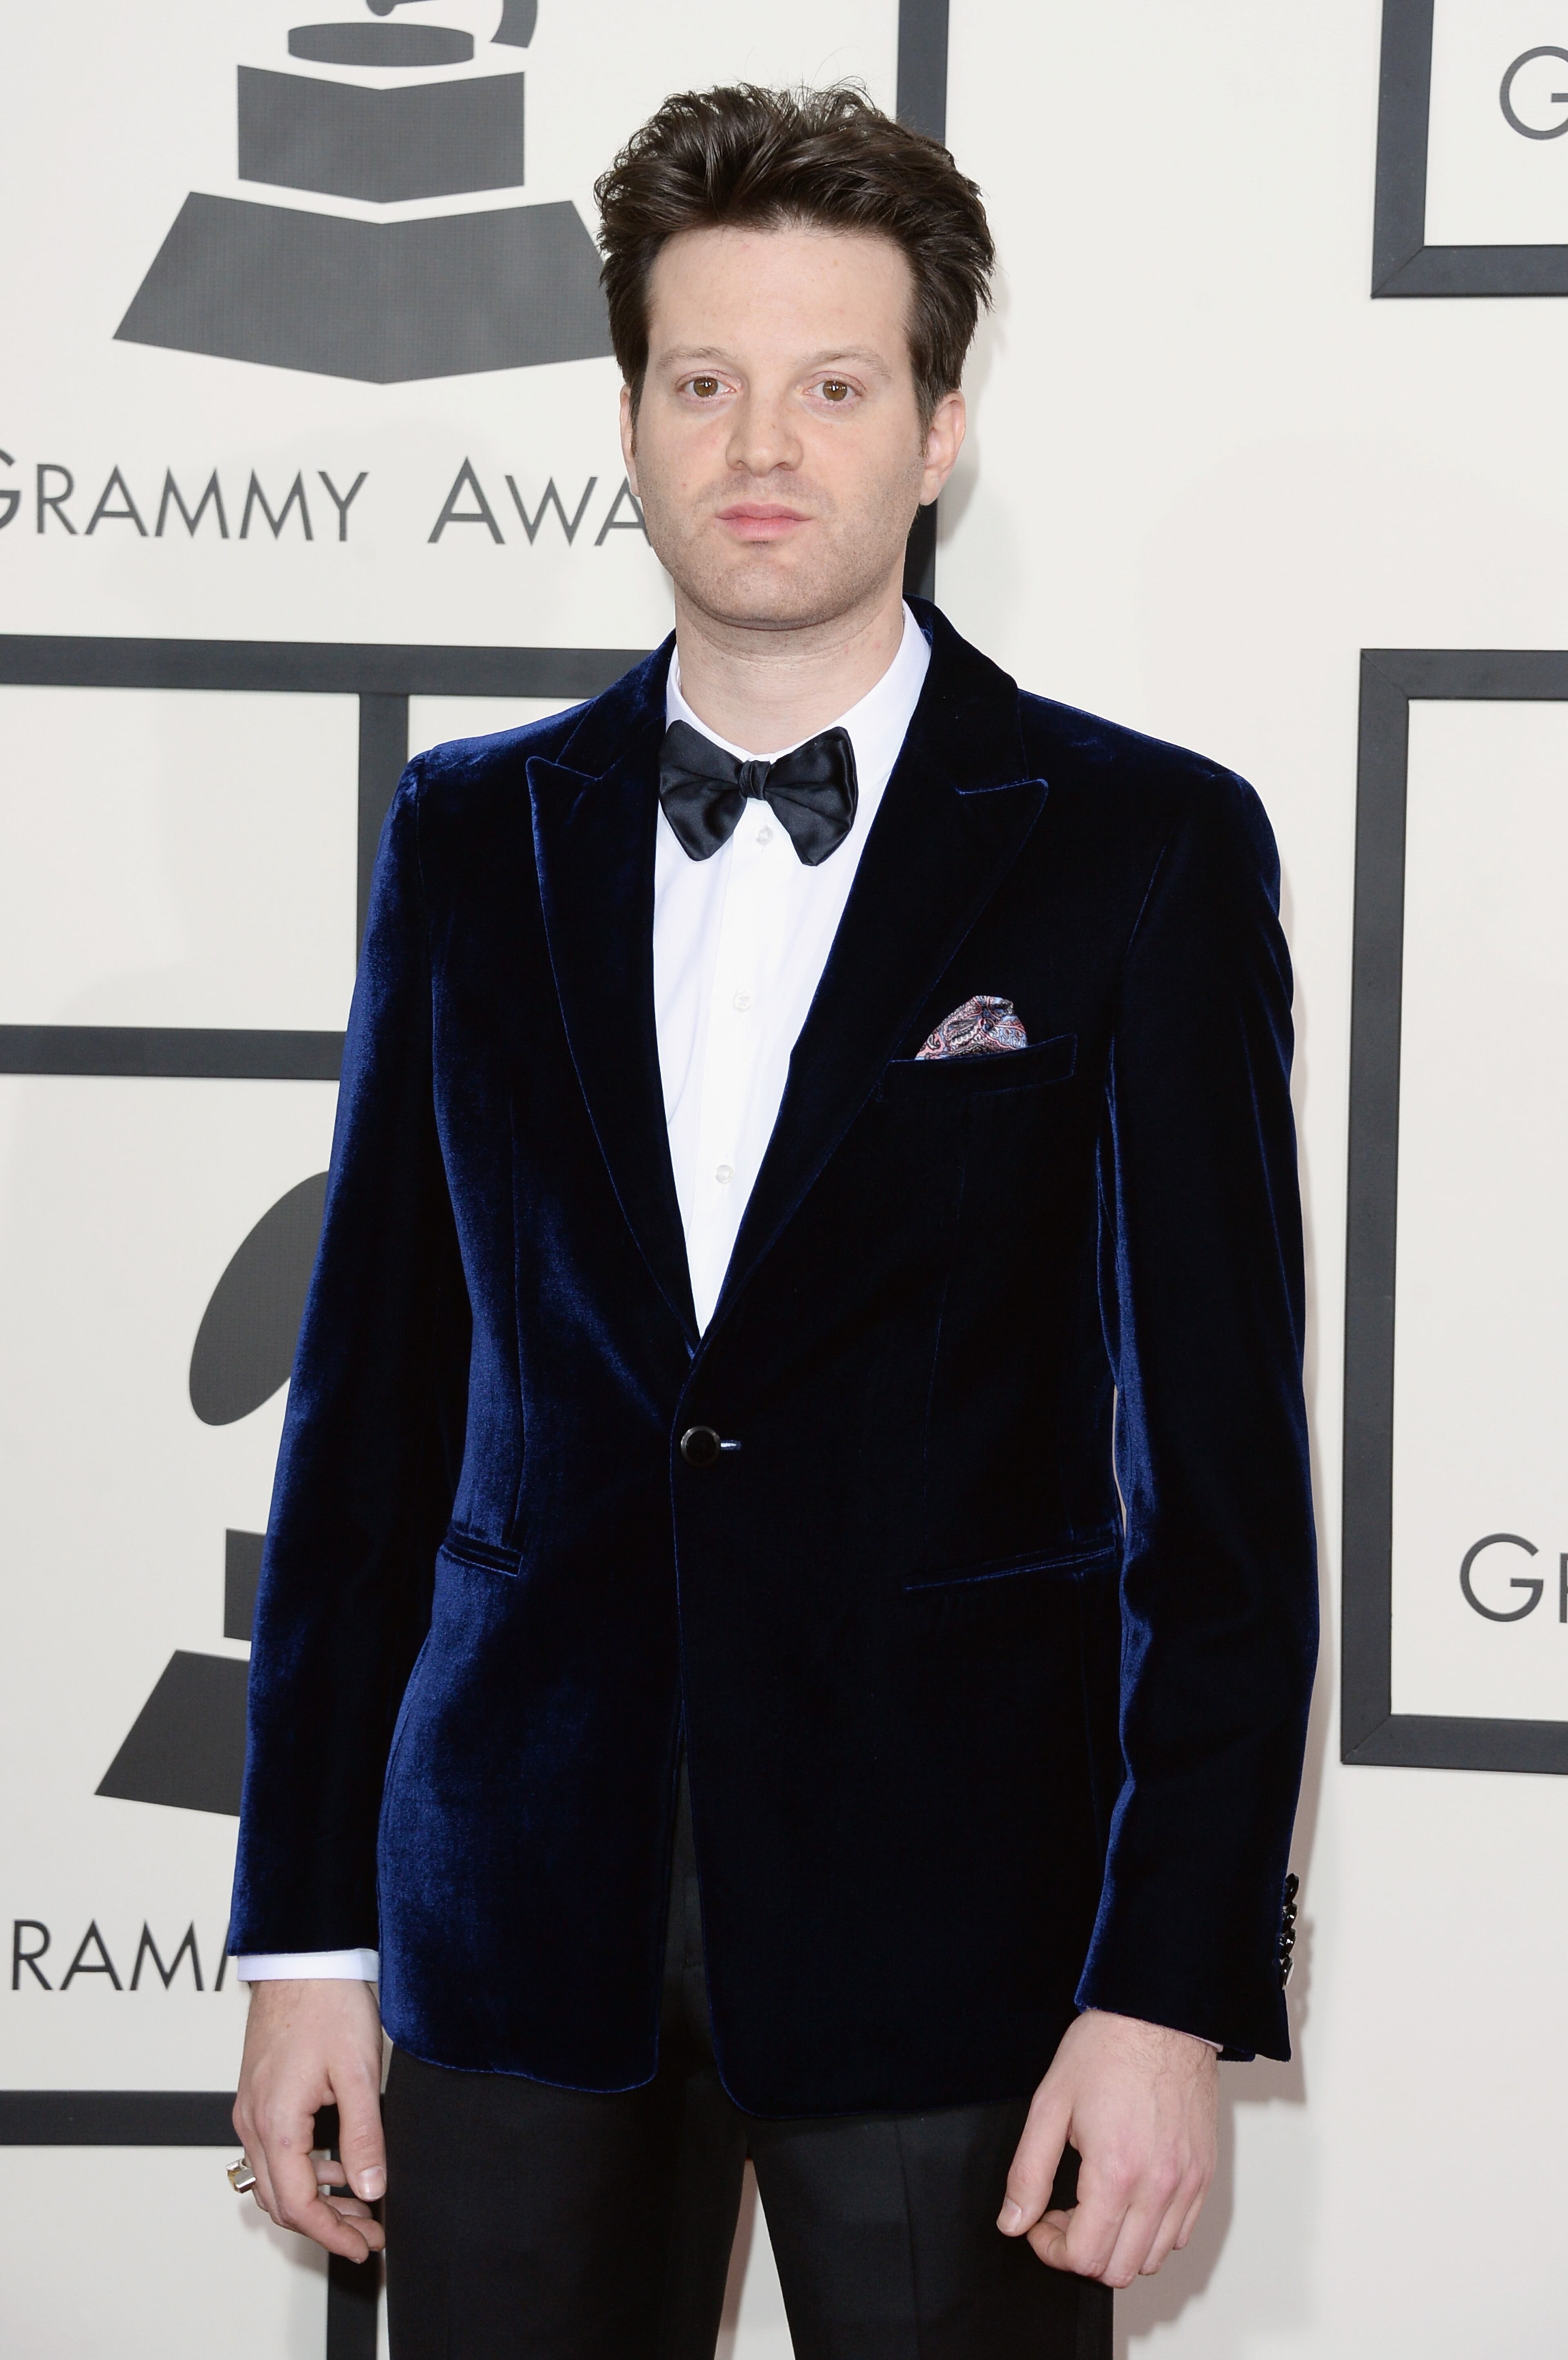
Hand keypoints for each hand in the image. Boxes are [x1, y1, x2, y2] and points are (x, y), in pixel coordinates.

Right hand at [233, 1979, 386, 2262]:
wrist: (301, 1958)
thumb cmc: (327, 2004)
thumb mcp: (358, 2072)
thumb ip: (363, 2135)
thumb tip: (371, 2188)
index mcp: (276, 2123)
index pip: (299, 2205)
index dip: (332, 2234)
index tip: (364, 2248)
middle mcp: (254, 2122)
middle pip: (282, 2200)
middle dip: (327, 2225)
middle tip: (369, 2234)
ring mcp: (252, 2109)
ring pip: (276, 2179)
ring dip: (317, 2200)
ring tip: (362, 2206)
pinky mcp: (260, 2096)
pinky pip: (275, 2152)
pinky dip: (306, 2171)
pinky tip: (339, 2167)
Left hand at [997, 2010, 1216, 2287]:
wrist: (1160, 2015)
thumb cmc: (1107, 2049)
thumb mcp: (1050, 2104)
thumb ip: (1028, 2171)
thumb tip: (1013, 2221)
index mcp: (1117, 2172)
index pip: (1086, 2258)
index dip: (1052, 2249)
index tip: (1040, 2222)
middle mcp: (1159, 2186)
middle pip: (1120, 2269)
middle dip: (1082, 2252)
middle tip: (1063, 2213)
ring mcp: (1188, 2183)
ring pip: (1153, 2258)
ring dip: (1118, 2246)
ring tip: (1095, 2204)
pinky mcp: (1203, 2174)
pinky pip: (1181, 2233)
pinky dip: (1152, 2232)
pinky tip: (1129, 2197)